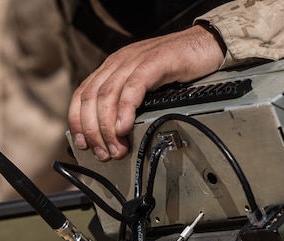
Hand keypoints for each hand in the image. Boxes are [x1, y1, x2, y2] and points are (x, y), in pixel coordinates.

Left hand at [68, 24, 224, 161]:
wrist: (206, 45)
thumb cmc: (179, 67)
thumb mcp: (146, 86)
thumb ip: (127, 103)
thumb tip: (115, 135)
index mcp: (113, 67)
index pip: (82, 94)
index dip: (78, 122)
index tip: (83, 144)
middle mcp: (119, 62)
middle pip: (92, 98)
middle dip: (94, 131)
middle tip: (103, 153)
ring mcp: (135, 60)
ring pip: (108, 95)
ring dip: (108, 127)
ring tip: (116, 148)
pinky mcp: (155, 61)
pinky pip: (133, 87)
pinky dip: (125, 110)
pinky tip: (124, 128)